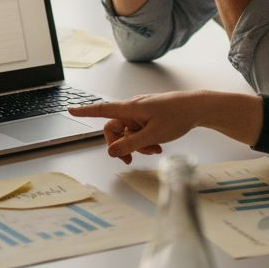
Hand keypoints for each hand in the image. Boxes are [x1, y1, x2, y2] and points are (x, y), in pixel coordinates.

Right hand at [68, 91, 205, 163]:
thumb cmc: (177, 116)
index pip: (102, 110)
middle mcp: (132, 109)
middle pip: (114, 128)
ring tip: (153, 150)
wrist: (197, 108)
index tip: (71, 110)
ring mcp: (140, 113)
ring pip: (128, 132)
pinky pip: (138, 131)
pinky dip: (144, 140)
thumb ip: (130, 144)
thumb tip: (111, 152)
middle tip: (129, 159)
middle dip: (120, 145)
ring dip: (136, 145)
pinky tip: (157, 146)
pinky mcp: (148, 117)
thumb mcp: (153, 135)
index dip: (85, 111)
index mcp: (130, 108)